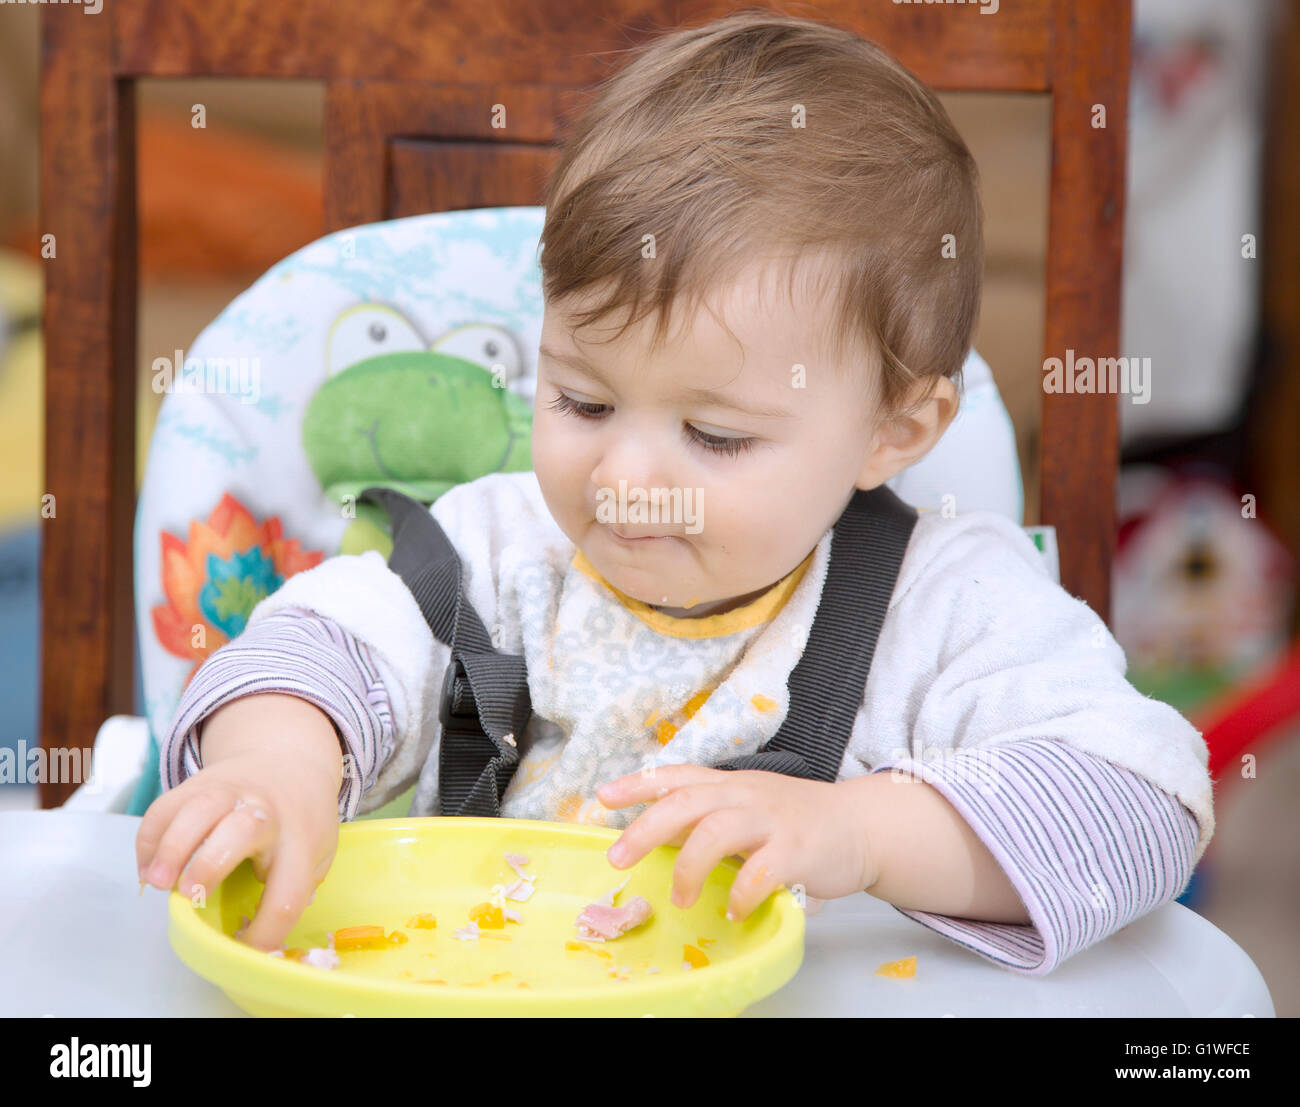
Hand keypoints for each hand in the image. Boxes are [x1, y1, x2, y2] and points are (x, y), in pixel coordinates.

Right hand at [134, 694, 344, 951]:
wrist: (286, 760)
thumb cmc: (301, 819)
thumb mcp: (319, 850)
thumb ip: (299, 886)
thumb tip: (260, 934)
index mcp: (302, 840)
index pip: (289, 891)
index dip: (267, 929)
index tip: (247, 949)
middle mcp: (267, 811)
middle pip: (241, 831)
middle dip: (209, 866)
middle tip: (189, 895)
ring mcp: (230, 792)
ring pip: (197, 810)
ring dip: (171, 848)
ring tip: (156, 883)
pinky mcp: (198, 784)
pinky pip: (166, 806)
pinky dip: (149, 838)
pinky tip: (148, 867)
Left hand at [596, 765, 876, 922]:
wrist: (858, 824)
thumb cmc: (794, 820)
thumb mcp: (745, 806)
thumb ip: (705, 815)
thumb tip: (655, 831)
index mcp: (728, 785)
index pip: (675, 776)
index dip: (637, 784)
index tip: (602, 797)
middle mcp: (744, 795)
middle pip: (685, 802)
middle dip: (646, 829)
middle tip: (618, 857)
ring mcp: (770, 820)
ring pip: (716, 831)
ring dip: (690, 868)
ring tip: (682, 898)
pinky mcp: (796, 849)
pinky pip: (760, 872)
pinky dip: (740, 894)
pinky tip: (734, 910)